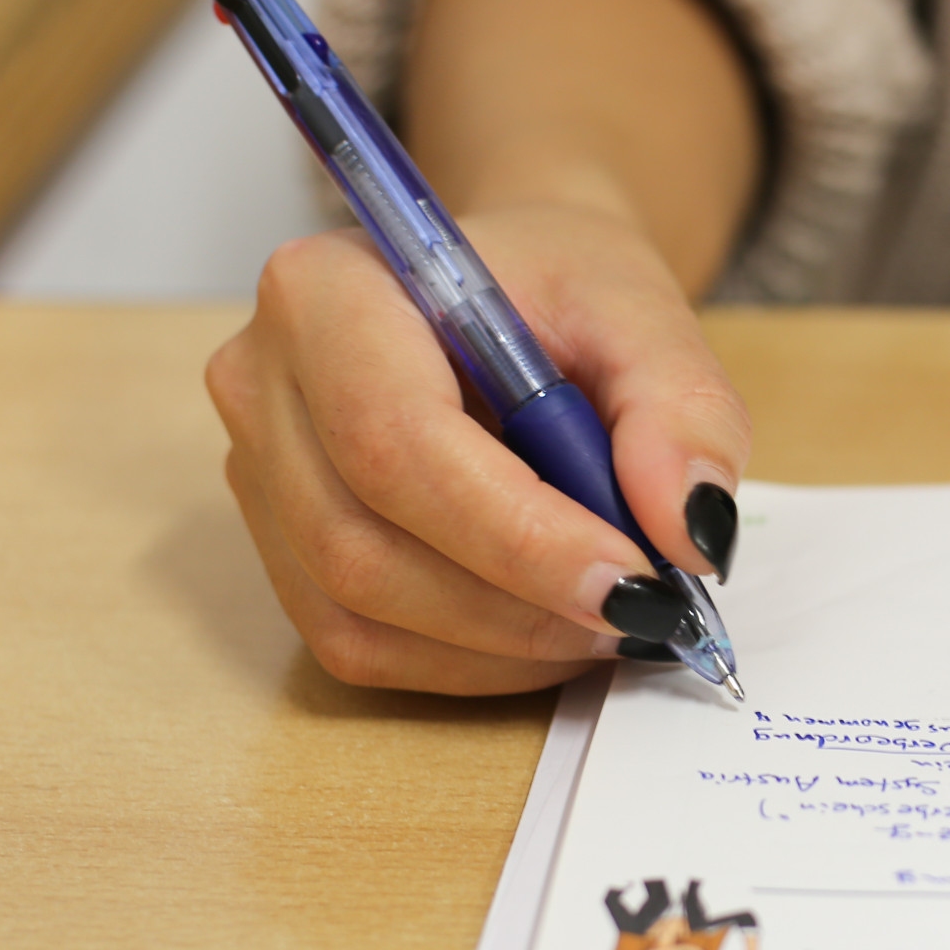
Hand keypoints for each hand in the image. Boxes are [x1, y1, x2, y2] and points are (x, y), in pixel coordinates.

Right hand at [205, 202, 749, 694]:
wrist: (510, 293)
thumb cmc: (560, 288)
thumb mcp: (643, 312)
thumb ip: (682, 409)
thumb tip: (691, 531)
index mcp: (326, 293)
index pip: (395, 443)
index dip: (516, 534)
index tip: (635, 578)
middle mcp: (261, 384)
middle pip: (363, 544)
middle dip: (518, 604)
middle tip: (645, 611)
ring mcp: (258, 475)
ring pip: (358, 612)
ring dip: (503, 644)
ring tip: (613, 616)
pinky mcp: (280, 548)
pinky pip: (362, 643)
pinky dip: (474, 661)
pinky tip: (552, 627)